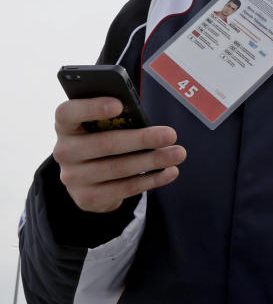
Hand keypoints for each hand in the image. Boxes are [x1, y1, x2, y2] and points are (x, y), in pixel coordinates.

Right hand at [53, 97, 185, 212]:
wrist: (90, 177)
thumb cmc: (104, 136)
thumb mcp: (104, 124)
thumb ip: (117, 117)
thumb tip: (143, 118)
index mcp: (66, 125)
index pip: (68, 113)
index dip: (91, 108)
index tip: (120, 105)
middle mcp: (64, 151)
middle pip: (103, 143)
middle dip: (141, 139)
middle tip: (171, 134)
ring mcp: (72, 178)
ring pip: (117, 168)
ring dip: (152, 161)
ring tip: (178, 153)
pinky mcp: (86, 198)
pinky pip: (124, 189)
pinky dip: (150, 180)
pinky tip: (170, 172)